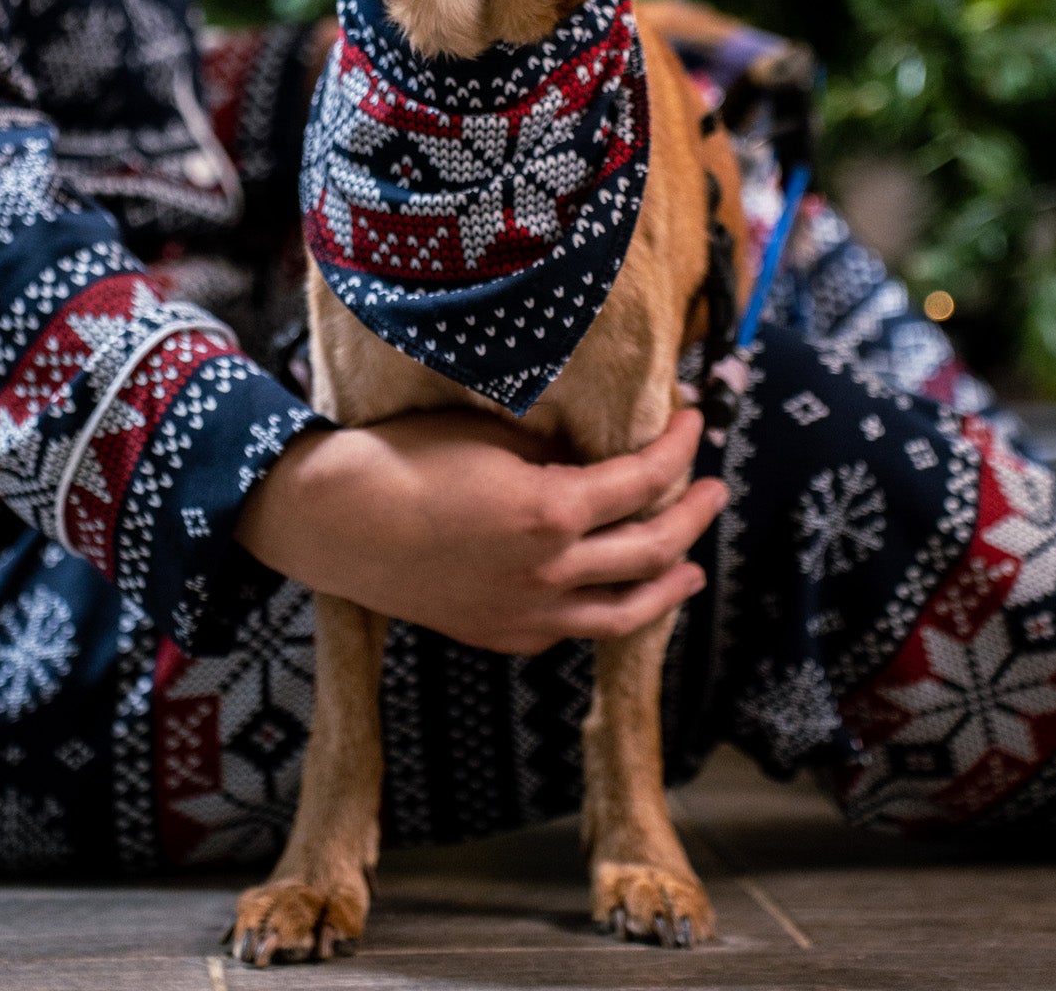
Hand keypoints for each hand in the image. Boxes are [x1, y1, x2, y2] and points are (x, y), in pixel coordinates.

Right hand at [234, 405, 726, 654]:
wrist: (339, 521)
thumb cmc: (410, 458)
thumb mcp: (493, 433)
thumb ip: (555, 452)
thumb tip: (597, 455)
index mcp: (554, 512)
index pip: (644, 479)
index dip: (678, 446)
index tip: (692, 419)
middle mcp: (552, 573)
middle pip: (651, 550)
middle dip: (692, 516)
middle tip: (715, 490)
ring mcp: (528, 615)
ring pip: (624, 612)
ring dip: (668, 584)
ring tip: (692, 569)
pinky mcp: (501, 636)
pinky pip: (573, 629)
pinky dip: (607, 607)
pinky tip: (612, 591)